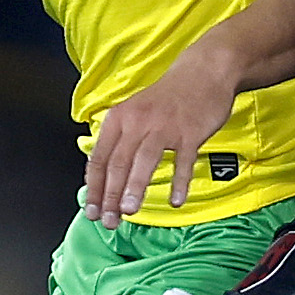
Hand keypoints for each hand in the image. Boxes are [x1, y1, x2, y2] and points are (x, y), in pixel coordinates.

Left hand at [82, 40, 238, 226]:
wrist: (203, 73)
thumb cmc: (167, 99)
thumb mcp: (134, 113)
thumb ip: (119, 142)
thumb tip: (104, 180)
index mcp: (119, 118)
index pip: (99, 158)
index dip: (93, 188)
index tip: (92, 211)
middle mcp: (138, 121)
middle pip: (118, 163)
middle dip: (110, 196)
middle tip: (110, 221)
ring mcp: (164, 126)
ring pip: (144, 160)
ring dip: (134, 187)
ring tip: (129, 211)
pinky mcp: (190, 132)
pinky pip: (183, 161)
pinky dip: (179, 182)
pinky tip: (176, 200)